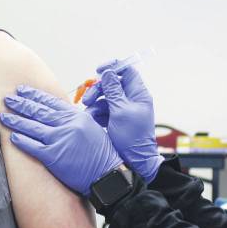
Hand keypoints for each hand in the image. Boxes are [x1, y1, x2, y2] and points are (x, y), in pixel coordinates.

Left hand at [0, 85, 122, 195]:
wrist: (107, 174)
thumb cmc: (101, 154)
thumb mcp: (91, 128)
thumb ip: (73, 119)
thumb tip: (56, 113)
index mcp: (76, 116)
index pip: (50, 102)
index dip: (34, 95)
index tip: (22, 91)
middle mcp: (67, 125)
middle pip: (38, 111)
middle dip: (21, 104)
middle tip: (7, 99)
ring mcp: (60, 140)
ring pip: (32, 127)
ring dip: (16, 120)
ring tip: (4, 116)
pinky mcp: (54, 156)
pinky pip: (33, 146)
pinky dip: (21, 141)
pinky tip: (12, 136)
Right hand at [82, 63, 162, 182]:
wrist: (134, 160)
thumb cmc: (132, 137)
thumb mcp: (121, 111)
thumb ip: (113, 90)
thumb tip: (108, 72)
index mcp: (138, 94)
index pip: (128, 71)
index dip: (114, 67)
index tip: (99, 70)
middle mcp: (131, 99)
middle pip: (112, 84)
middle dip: (98, 89)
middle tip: (88, 99)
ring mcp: (122, 109)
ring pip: (104, 97)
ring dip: (94, 103)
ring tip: (87, 112)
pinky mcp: (114, 118)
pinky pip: (102, 109)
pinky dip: (95, 113)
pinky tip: (91, 120)